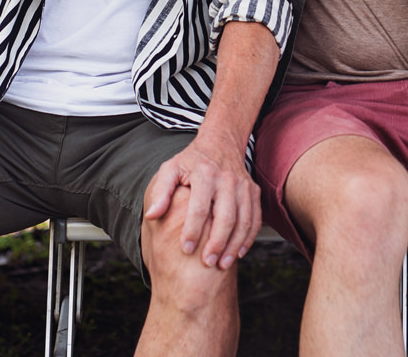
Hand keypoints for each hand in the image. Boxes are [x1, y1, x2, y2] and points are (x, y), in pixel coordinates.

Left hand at [143, 134, 261, 269]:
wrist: (220, 142)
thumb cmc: (191, 160)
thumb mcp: (171, 168)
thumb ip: (160, 192)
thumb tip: (152, 215)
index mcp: (205, 174)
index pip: (200, 207)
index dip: (192, 230)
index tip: (185, 248)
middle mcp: (227, 180)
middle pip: (225, 217)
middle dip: (217, 243)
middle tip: (207, 263)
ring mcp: (243, 186)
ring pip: (244, 221)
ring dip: (234, 245)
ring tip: (222, 264)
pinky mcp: (253, 192)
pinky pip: (255, 219)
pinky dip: (248, 238)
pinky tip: (238, 252)